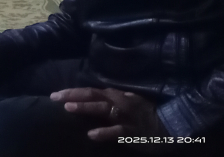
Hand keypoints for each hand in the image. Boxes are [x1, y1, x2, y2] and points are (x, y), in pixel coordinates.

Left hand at [50, 88, 168, 142]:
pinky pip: (117, 132)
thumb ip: (110, 99)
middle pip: (93, 96)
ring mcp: (125, 117)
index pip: (90, 91)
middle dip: (73, 95)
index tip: (55, 94)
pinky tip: (91, 134)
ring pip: (103, 110)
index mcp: (115, 96)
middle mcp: (118, 103)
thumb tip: (90, 96)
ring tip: (68, 108)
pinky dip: (104, 132)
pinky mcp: (132, 132)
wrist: (170, 125)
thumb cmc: (144, 113)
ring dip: (85, 108)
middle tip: (55, 97)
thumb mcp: (127, 101)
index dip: (72, 92)